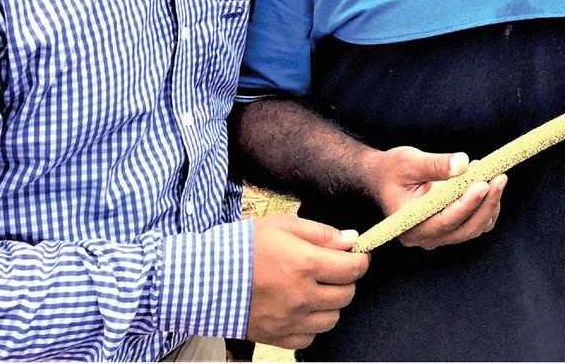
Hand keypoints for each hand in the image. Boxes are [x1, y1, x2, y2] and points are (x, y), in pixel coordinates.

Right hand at [247, 214, 369, 348]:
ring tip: (316, 289)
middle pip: (347, 294)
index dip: (361, 260)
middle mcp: (302, 296)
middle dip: (346, 280)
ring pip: (332, 318)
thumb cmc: (242, 247)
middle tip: (334, 270)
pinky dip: (311, 324)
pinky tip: (301, 308)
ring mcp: (290, 320)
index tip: (357, 256)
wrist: (203, 278)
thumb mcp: (283, 226)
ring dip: (331, 303)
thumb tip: (351, 239)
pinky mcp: (276, 336)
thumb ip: (321, 233)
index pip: (353, 268)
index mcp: (306, 264)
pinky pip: (309, 337)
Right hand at [367, 147, 506, 249]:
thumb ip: (436, 164)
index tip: (484, 184)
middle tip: (499, 177)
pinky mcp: (451, 227)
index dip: (467, 204)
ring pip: (475, 227)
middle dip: (486, 203)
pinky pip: (477, 223)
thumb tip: (463, 164)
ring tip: (495, 175)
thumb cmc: (392, 170)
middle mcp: (425, 237)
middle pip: (465, 228)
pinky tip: (488, 182)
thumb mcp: (409, 162)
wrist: (383, 178)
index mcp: (410, 225)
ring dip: (490, 204)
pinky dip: (487, 205)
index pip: (445, 220)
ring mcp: (440, 235)